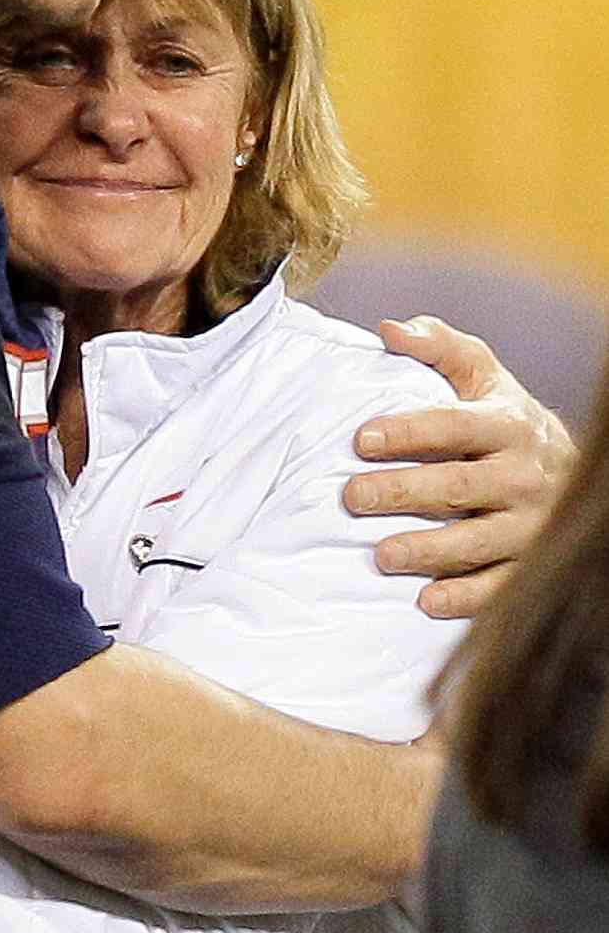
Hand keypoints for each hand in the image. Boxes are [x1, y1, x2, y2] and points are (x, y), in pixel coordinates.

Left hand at [344, 315, 575, 618]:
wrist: (578, 472)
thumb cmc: (506, 420)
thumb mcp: (482, 374)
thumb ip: (438, 346)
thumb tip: (388, 330)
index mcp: (506, 424)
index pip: (452, 426)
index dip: (407, 432)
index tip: (361, 439)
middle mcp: (521, 474)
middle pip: (457, 485)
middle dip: (403, 493)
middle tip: (353, 497)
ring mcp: (528, 523)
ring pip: (477, 540)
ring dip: (429, 550)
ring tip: (382, 555)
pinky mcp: (529, 562)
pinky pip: (499, 585)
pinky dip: (465, 597)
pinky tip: (427, 602)